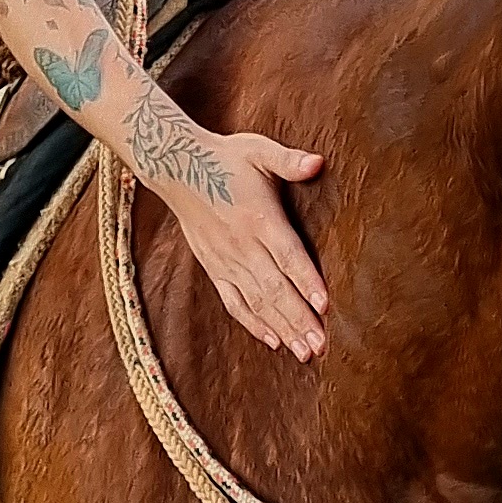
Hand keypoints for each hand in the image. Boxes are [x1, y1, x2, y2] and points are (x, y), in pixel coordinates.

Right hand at [156, 125, 327, 357]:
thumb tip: (318, 162)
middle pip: (274, 288)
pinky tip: (273, 341)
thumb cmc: (225, 157)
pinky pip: (234, 303)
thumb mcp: (258, 150)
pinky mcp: (214, 269)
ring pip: (257, 302)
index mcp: (258, 218)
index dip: (306, 280)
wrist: (176, 168)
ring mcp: (226, 261)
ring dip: (282, 328)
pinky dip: (253, 324)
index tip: (325, 306)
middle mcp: (242, 245)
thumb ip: (289, 160)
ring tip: (305, 352)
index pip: (287, 255)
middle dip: (299, 319)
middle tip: (321, 345)